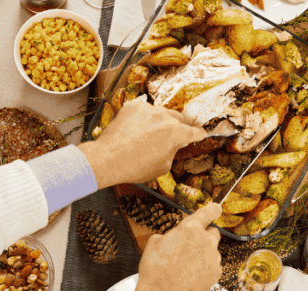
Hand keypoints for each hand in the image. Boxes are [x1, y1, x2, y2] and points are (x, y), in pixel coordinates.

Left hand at [78, 99, 205, 188]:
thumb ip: (173, 151)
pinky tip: (135, 130)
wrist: (108, 158)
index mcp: (176, 132)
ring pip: (160, 113)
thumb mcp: (163, 167)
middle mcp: (164, 116)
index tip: (199, 134)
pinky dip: (143, 118)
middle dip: (178, 127)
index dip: (198, 135)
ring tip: (148, 136)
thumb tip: (174, 144)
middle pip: (178, 119)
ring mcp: (148, 109)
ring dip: (159, 122)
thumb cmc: (136, 167)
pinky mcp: (132, 106)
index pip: (194, 132)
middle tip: (170, 138)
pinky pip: (143, 110)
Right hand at [130, 202, 222, 290]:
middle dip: (204, 238)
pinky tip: (191, 277)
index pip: (207, 213)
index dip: (212, 210)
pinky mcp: (216, 272)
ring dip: (203, 255)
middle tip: (190, 249)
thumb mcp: (154, 244)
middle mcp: (205, 240)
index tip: (216, 208)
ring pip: (212, 251)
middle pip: (212, 233)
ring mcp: (213, 257)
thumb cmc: (155, 271)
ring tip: (186, 268)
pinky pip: (213, 266)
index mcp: (189, 229)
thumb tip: (174, 237)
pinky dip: (205, 270)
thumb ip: (170, 235)